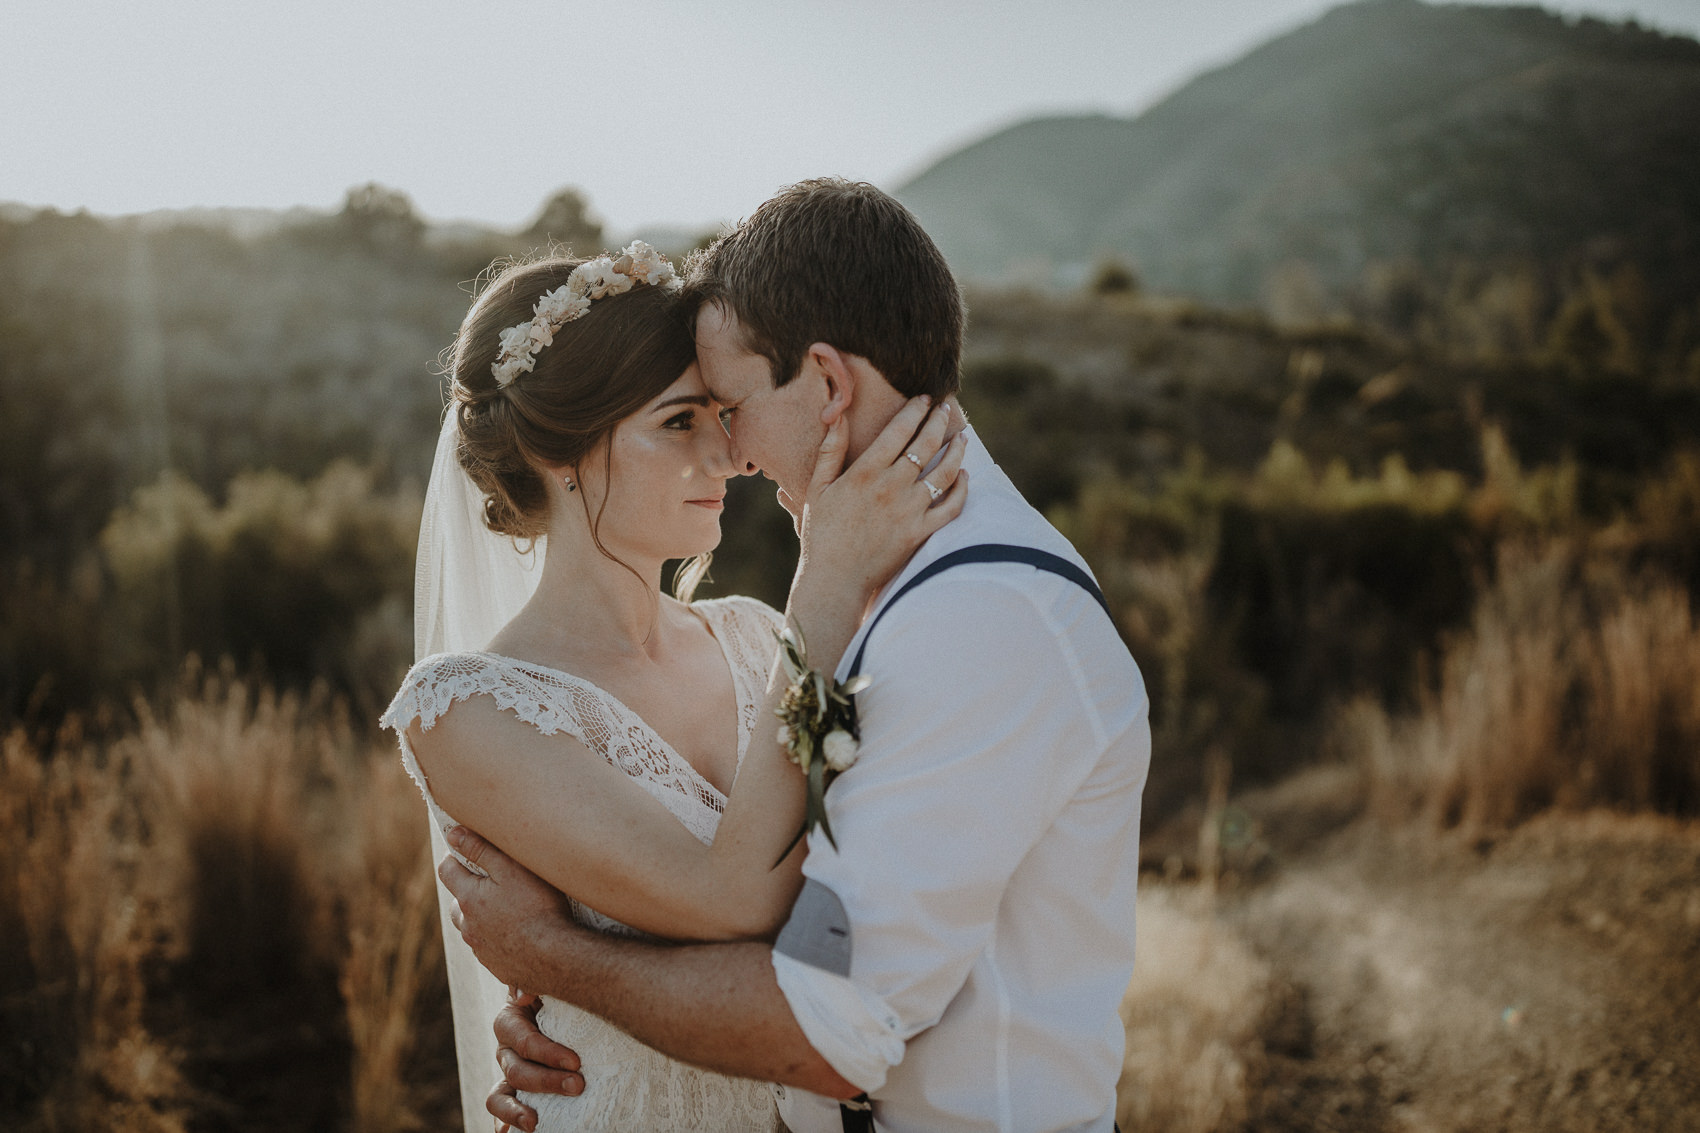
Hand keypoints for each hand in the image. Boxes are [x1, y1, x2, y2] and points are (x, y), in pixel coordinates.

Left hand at [438, 825, 577, 991]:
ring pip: (475, 929)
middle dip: (470, 893)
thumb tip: (454, 834)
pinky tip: (523, 938)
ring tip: (511, 914)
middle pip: (459, 905)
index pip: (447, 872)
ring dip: (485, 920)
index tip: (467, 851)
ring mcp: (482, 950)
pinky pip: (493, 951)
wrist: (555, 955)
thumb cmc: (537, 907)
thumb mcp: (511, 868)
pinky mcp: (499, 968)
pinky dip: (502, 942)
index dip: (454, 857)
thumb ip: (481, 849)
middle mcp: (469, 927)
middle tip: (495, 886)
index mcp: (469, 899)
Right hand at [487, 991, 582, 1132]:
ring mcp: (509, 1072)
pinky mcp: (515, 1090)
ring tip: (534, 1124)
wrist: (572, 1007)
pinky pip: (502, 1109)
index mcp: (512, 1020)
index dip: (547, 1053)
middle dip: (547, 1081)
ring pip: (499, 1096)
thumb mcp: (554, 983)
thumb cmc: (565, 993)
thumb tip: (522, 996)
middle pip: (517, 1070)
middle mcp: (506, 1048)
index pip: (523, 1040)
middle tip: (578, 1085)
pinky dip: (504, 1124)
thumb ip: (539, 983)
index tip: (576, 1062)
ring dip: (516, 1111)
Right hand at [795, 396, 968, 611]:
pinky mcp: (921, 532)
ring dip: (957, 451)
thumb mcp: (818, 489)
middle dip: (938, 421)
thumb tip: (837, 417)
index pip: (898, 431)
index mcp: (864, 473)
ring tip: (962, 438)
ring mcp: (909, 511)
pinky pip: (951, 507)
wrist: (834, 581)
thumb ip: (830, 452)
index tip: (923, 399)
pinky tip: (964, 476)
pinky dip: (962, 489)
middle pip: (925, 445)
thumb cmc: (822, 535)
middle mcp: (891, 488)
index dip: (914, 411)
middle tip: (944, 408)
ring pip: (944, 472)